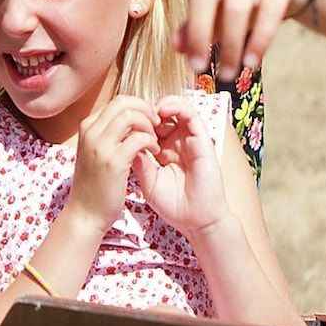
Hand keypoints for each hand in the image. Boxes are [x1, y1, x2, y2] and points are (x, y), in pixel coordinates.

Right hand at [65, 96, 157, 229]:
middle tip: (157, 125)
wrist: (85, 214)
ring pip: (131, 115)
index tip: (149, 120)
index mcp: (87, 127)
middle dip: (146, 109)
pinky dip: (151, 141)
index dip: (138, 107)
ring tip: (155, 140)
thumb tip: (131, 120)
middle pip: (124, 102)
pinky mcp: (113, 161)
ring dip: (149, 124)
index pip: (117, 102)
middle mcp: (91, 132)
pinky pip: (138, 138)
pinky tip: (155, 152)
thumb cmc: (95, 185)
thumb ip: (109, 135)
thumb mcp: (96, 153)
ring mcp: (100, 146)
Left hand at [134, 95, 228, 237]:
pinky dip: (177, 106)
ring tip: (148, 111)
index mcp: (162, 151)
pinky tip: (162, 111)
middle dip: (146, 110)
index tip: (122, 122)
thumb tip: (124, 141)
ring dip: (161, 104)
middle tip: (134, 113)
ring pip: (177, 108)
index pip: (149, 126)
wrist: (196, 222)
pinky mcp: (202, 140)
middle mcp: (176, 142)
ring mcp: (189, 139)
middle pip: (161, 114)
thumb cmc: (173, 206)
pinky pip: (191, 114)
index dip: (136, 120)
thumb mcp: (148, 182)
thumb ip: (139, 162)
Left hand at [137, 0, 315, 76]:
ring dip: (230, 46)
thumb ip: (193, 26)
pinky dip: (258, 42)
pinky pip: (268, 13)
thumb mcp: (212, 9)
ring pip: (236, 8)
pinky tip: (250, 62)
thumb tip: (177, 47)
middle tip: (197, 66)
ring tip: (227, 73)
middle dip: (199, 34)